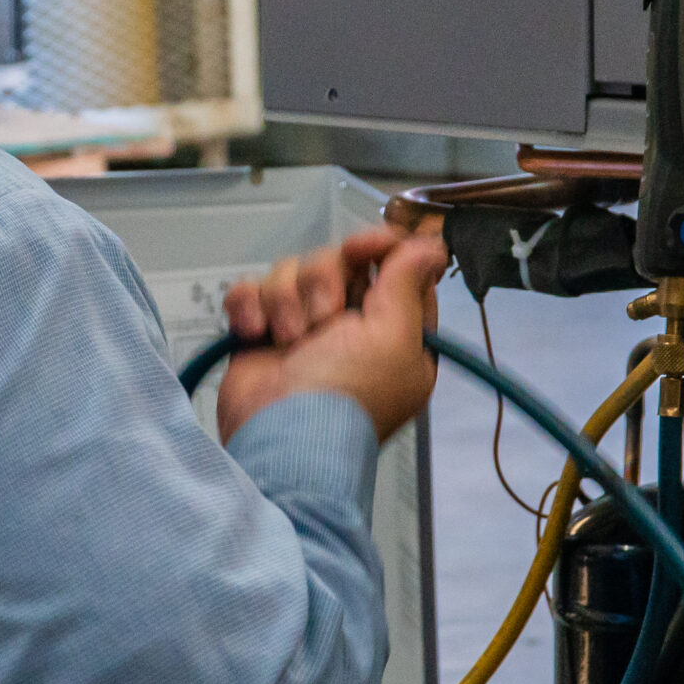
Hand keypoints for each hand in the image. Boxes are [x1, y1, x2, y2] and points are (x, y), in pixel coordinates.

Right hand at [215, 225, 449, 445]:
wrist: (278, 437)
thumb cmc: (346, 395)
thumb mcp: (394, 337)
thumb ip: (409, 282)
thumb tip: (433, 246)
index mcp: (394, 330)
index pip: (392, 265)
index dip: (377, 247)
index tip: (362, 247)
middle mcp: (351, 327)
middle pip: (337, 261)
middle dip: (325, 280)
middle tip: (324, 316)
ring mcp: (303, 329)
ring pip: (291, 271)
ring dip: (287, 299)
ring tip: (289, 339)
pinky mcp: (261, 333)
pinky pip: (252, 290)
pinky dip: (249, 306)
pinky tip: (255, 332)